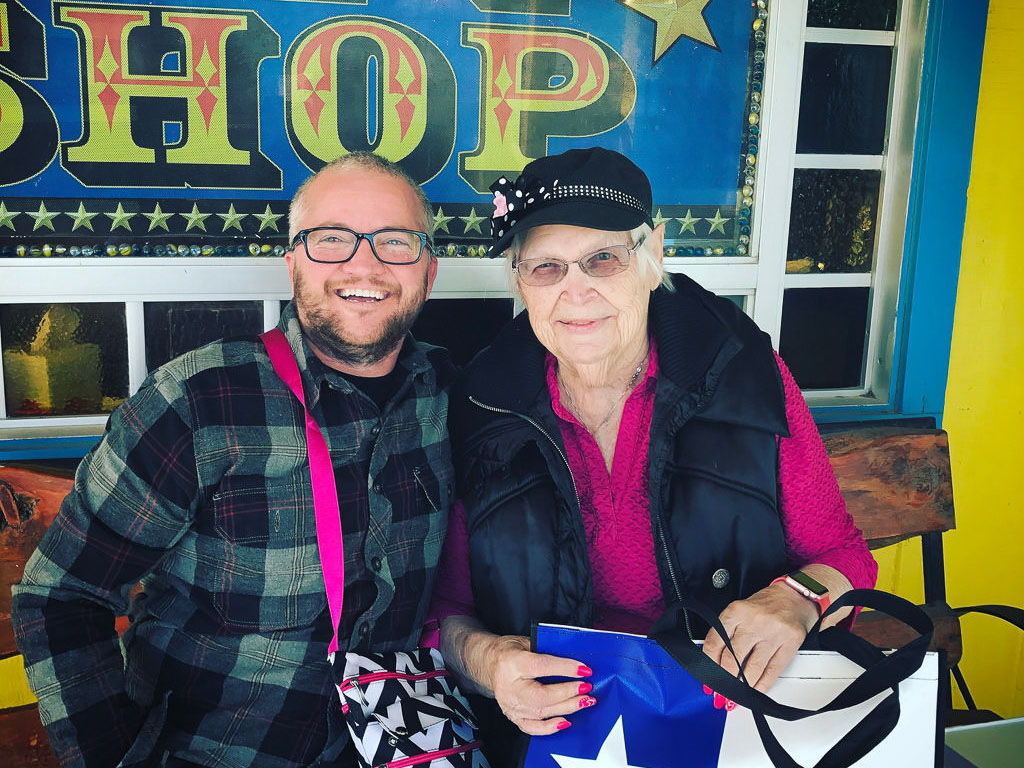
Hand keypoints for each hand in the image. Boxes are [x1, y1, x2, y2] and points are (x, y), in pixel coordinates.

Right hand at [486, 635, 595, 734]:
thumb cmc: (510, 651)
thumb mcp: (527, 642)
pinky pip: (532, 727)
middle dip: (568, 693)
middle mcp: (508, 687)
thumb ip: (548, 651)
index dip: (565, 668)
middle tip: (586, 687)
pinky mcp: (512, 716)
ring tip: (584, 701)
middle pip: (542, 695)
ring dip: (567, 708)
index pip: (541, 666)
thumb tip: (573, 662)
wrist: (490, 663)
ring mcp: (510, 704)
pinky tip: (565, 721)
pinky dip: (551, 727)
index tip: (584, 670)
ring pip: (541, 712)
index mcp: (511, 663)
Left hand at [702, 582, 818, 693]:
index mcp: (736, 611)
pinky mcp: (789, 644)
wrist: (795, 596)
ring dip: (743, 686)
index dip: (709, 663)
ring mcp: (773, 634)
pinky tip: (755, 690)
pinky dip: (762, 685)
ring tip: (737, 695)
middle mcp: (754, 622)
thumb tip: (714, 660)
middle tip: (721, 690)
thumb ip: (726, 631)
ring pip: (752, 668)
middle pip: (732, 658)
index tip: (708, 675)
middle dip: (725, 679)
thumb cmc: (765, 604)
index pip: (715, 642)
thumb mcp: (740, 610)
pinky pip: (772, 671)